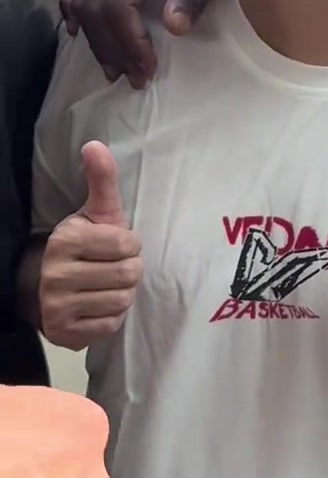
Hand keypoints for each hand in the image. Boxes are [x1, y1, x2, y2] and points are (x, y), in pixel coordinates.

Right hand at [40, 143, 142, 349]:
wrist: (47, 288)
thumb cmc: (85, 245)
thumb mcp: (95, 212)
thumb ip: (101, 180)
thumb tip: (94, 144)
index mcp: (65, 240)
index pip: (126, 244)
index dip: (130, 245)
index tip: (116, 246)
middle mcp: (56, 275)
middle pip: (128, 275)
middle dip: (129, 270)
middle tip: (115, 267)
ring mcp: (57, 307)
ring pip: (122, 301)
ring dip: (123, 294)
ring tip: (108, 285)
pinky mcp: (65, 334)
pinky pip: (111, 326)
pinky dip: (112, 317)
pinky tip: (99, 306)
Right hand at [60, 0, 267, 86]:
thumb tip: (173, 27)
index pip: (116, 3)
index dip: (128, 42)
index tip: (148, 70)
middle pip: (94, 6)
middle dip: (112, 48)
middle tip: (136, 79)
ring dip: (95, 37)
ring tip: (117, 70)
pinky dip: (75, 6)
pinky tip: (78, 31)